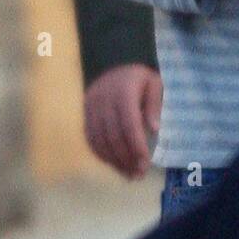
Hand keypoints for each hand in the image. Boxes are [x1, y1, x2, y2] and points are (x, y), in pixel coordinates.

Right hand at [84, 64, 162, 178]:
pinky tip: (113, 164)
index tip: (144, 164)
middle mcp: (104, 100)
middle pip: (113, 135)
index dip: (136, 146)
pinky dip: (101, 154)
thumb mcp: (153, 83)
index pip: (129, 124)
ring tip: (128, 174)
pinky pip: (90, 138)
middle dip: (126, 158)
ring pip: (99, 140)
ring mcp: (91, 107)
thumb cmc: (138, 77)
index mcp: (124, 91)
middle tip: (138, 175)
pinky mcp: (84, 113)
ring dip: (114, 161)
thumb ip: (154, 105)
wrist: (113, 63)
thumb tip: (154, 130)